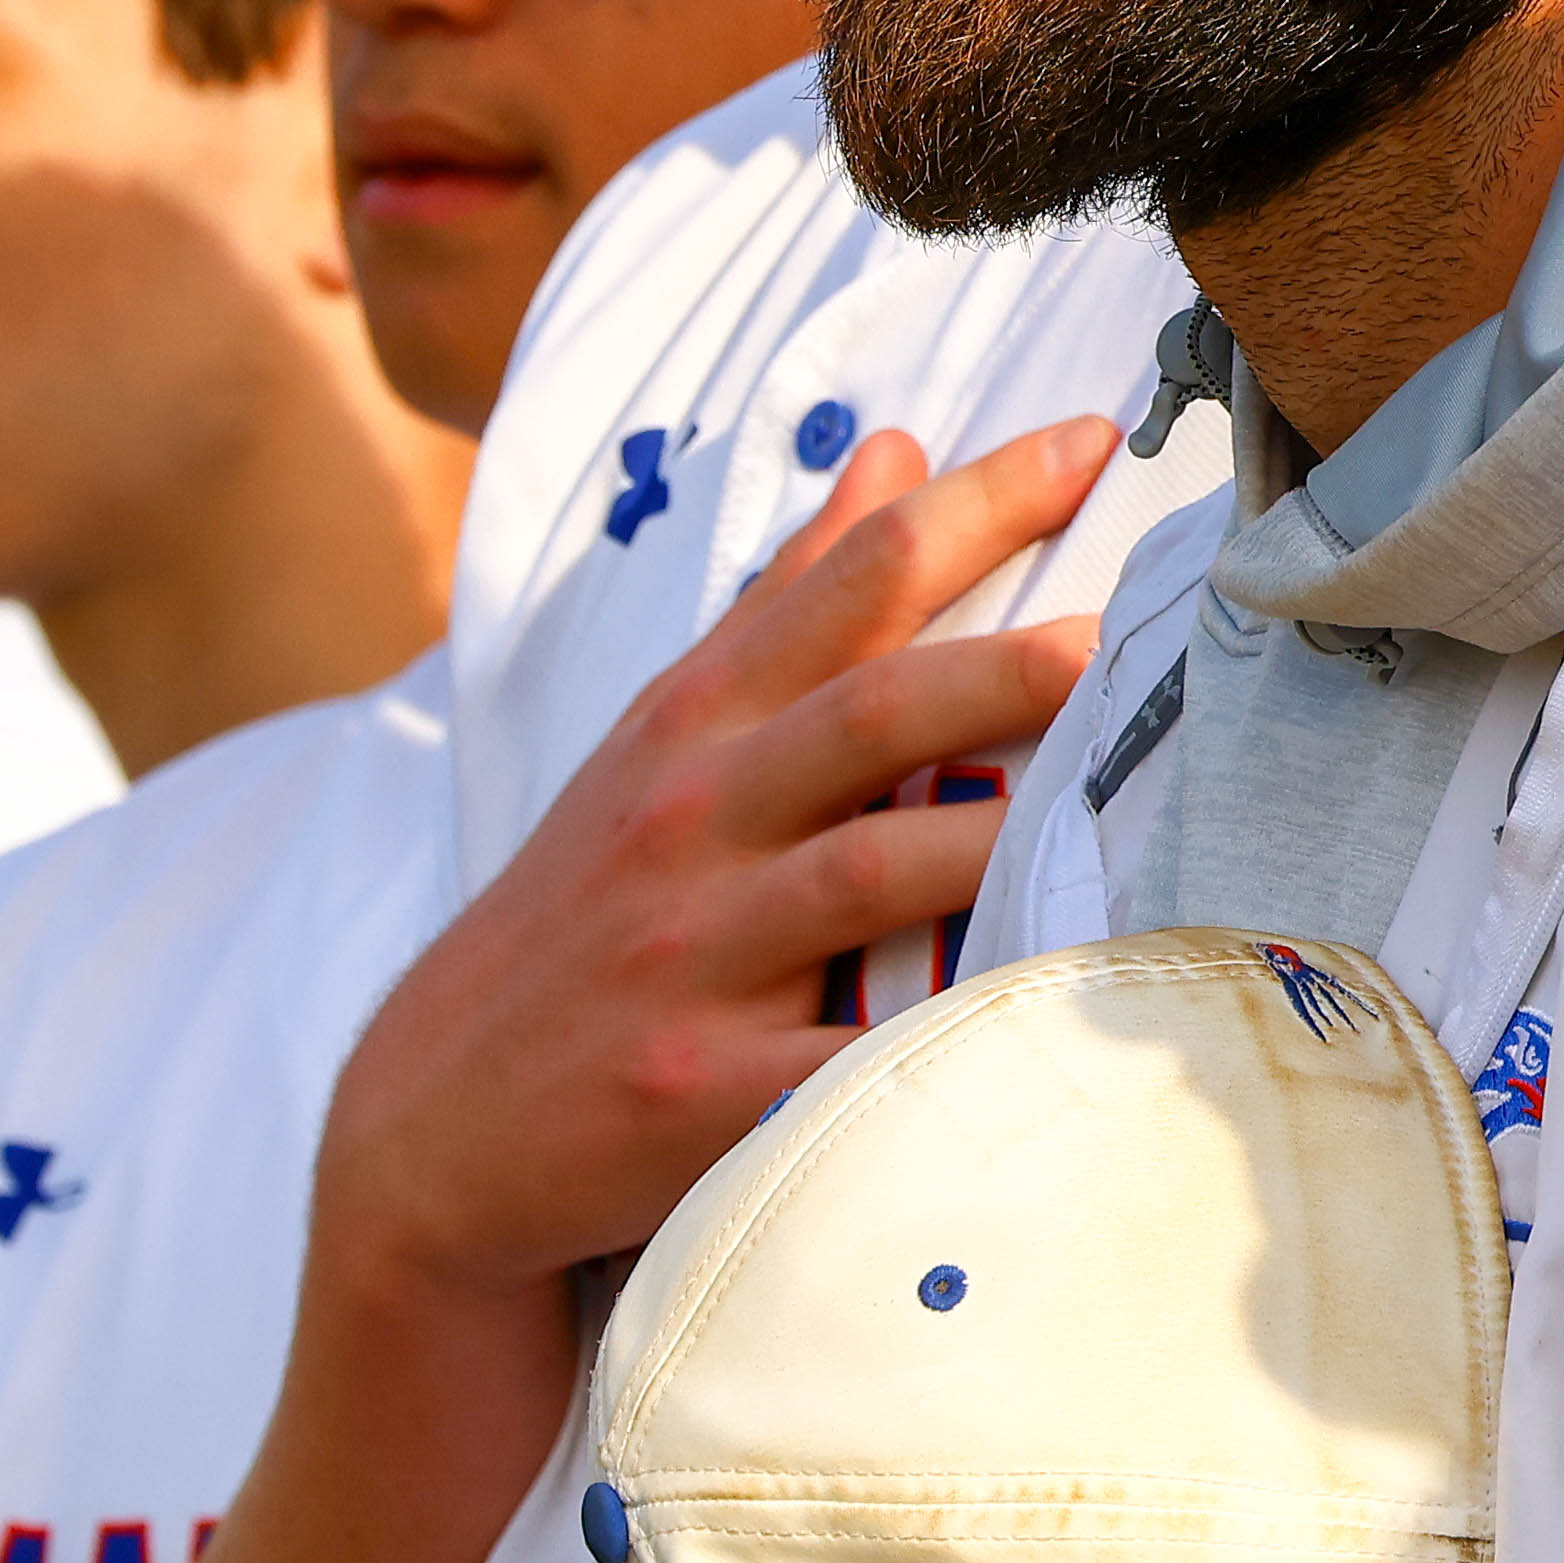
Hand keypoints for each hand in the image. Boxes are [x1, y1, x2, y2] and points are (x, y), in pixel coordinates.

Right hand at [319, 419, 1112, 1302]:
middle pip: (872, 715)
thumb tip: (897, 454)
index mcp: (696, 720)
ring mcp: (697, 956)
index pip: (850, 582)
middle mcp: (693, 819)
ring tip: (1120, 810)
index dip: (974, 504)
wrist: (436, 1119)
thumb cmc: (589, 906)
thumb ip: (790, 599)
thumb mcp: (667, 734)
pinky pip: (845, 1059)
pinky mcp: (704, 1092)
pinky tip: (1040, 1015)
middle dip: (1007, 667)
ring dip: (1001, 839)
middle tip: (1127, 635)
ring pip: (871, 875)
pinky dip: (936, 1039)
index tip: (1090, 442)